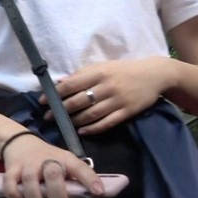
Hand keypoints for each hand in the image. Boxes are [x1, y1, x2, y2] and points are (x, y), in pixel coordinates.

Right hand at [1, 132, 103, 197]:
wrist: (19, 142)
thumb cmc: (47, 158)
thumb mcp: (64, 162)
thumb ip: (75, 179)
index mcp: (65, 159)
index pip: (80, 168)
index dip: (90, 180)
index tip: (98, 193)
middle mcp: (47, 160)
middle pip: (53, 174)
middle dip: (58, 195)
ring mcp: (28, 164)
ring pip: (30, 182)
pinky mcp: (12, 169)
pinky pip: (10, 185)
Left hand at [40, 58, 171, 133]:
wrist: (154, 75)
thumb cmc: (123, 70)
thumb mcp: (103, 67)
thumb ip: (82, 74)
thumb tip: (60, 83)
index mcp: (99, 73)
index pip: (71, 84)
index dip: (55, 94)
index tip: (42, 102)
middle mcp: (106, 87)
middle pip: (78, 101)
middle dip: (60, 111)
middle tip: (48, 117)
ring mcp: (117, 101)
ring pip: (91, 115)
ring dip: (74, 121)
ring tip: (64, 124)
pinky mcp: (126, 112)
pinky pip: (106, 123)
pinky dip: (92, 129)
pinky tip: (82, 131)